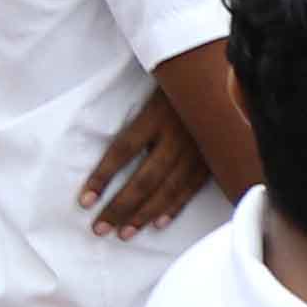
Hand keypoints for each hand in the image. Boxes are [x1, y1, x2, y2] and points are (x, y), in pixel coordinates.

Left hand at [82, 85, 210, 236]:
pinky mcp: (213, 157)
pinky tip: (157, 224)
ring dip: (144, 214)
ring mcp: (198, 149)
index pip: (123, 150)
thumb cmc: (180, 81)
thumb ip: (137, 113)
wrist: (222, 74)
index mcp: (157, 115)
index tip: (85, 200)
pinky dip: (174, 207)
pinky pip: (191, 188)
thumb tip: (109, 147)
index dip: (103, 177)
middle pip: (144, 178)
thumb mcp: (155, 88)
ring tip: (123, 233)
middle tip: (100, 228)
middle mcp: (177, 136)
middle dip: (120, 207)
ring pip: (168, 189)